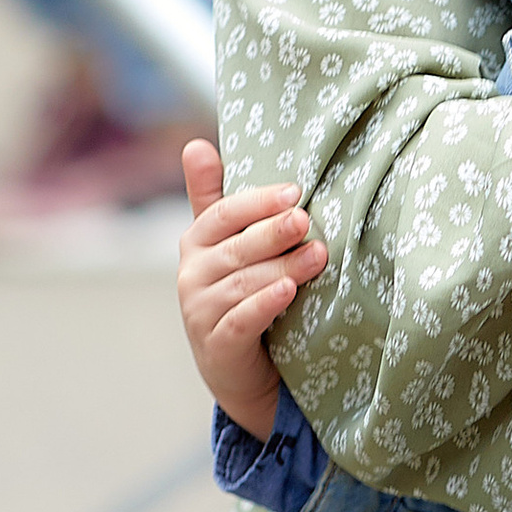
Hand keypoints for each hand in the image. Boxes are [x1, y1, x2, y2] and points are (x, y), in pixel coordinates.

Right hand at [178, 138, 327, 437]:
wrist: (238, 368)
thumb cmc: (238, 293)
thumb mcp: (228, 246)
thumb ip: (215, 199)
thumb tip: (196, 143)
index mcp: (197, 244)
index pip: (221, 215)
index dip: (256, 202)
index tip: (295, 192)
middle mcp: (192, 276)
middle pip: (237, 248)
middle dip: (274, 232)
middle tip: (307, 220)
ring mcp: (200, 313)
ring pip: (243, 283)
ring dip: (282, 267)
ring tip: (318, 256)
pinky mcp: (217, 346)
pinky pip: (242, 320)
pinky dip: (264, 305)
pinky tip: (288, 291)